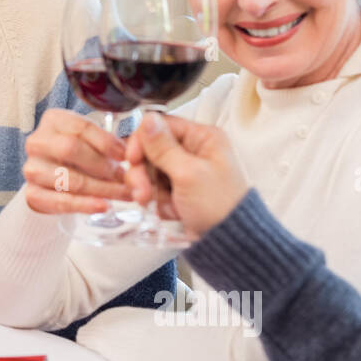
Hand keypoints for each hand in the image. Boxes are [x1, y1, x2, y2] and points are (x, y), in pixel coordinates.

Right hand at [21, 109, 134, 214]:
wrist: (57, 183)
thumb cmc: (81, 158)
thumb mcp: (94, 143)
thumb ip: (109, 143)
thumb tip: (134, 152)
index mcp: (53, 120)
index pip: (81, 127)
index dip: (107, 142)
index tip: (127, 155)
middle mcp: (37, 141)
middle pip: (70, 149)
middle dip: (103, 166)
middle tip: (125, 178)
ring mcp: (31, 168)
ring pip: (68, 178)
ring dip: (100, 188)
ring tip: (122, 194)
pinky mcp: (31, 194)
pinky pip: (59, 201)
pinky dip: (84, 205)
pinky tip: (103, 205)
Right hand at [125, 112, 249, 236]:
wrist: (228, 242)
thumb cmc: (219, 206)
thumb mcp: (188, 173)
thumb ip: (163, 147)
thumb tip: (146, 118)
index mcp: (202, 138)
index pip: (161, 125)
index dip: (141, 141)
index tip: (132, 159)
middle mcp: (193, 150)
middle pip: (151, 149)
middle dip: (142, 172)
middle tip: (142, 192)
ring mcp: (185, 171)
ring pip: (150, 170)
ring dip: (147, 188)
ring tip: (151, 204)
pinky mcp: (178, 190)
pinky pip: (155, 188)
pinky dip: (156, 200)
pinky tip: (166, 210)